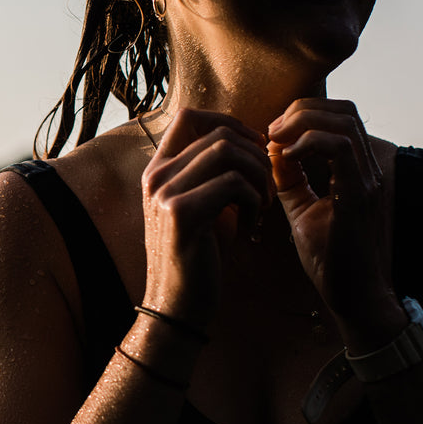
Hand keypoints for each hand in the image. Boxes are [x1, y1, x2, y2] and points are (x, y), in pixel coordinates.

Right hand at [141, 108, 270, 326]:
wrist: (178, 307)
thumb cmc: (199, 256)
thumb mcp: (205, 205)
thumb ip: (215, 173)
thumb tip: (249, 142)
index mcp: (158, 169)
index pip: (190, 116)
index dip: (229, 122)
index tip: (253, 148)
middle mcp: (156, 175)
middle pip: (218, 132)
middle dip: (256, 155)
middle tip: (267, 187)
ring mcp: (164, 192)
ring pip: (227, 152)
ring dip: (258, 176)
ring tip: (262, 205)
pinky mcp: (181, 213)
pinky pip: (232, 183)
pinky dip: (254, 201)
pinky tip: (253, 226)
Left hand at [266, 99, 397, 329]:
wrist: (351, 295)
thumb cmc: (330, 256)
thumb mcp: (302, 208)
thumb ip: (290, 178)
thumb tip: (272, 149)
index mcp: (356, 168)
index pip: (340, 116)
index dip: (304, 112)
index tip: (274, 131)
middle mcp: (368, 168)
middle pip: (343, 110)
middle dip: (301, 110)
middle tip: (273, 130)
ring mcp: (367, 180)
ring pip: (343, 122)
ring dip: (302, 123)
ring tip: (277, 141)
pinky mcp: (359, 195)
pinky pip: (340, 149)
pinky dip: (308, 144)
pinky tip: (286, 159)